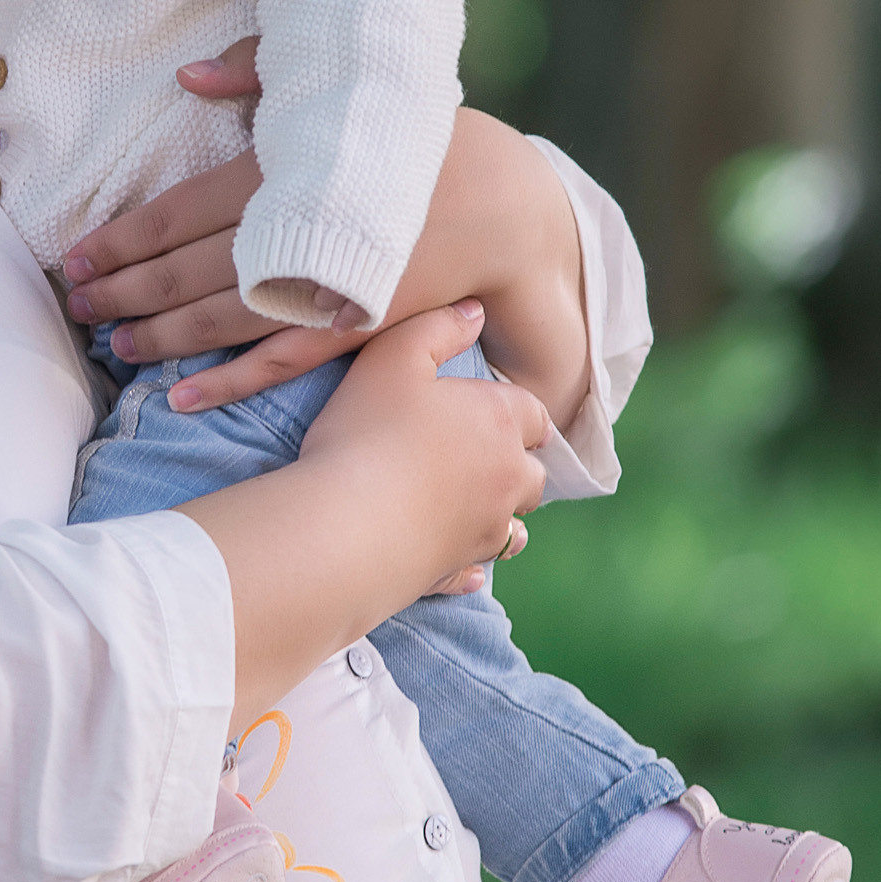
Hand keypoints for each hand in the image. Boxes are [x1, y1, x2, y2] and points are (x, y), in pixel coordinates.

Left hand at [62, 41, 589, 427]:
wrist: (502, 202)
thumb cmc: (414, 140)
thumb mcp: (339, 90)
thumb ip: (260, 74)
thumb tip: (188, 75)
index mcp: (281, 172)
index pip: (178, 211)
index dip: (122, 239)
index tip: (77, 258)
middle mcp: (294, 231)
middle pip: (186, 269)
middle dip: (125, 291)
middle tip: (75, 307)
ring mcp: (324, 286)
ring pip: (222, 320)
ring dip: (161, 338)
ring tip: (113, 346)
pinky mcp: (352, 327)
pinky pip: (278, 362)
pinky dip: (229, 384)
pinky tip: (184, 398)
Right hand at [300, 301, 549, 592]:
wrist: (345, 525)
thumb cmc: (367, 432)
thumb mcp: (393, 357)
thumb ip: (437, 327)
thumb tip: (474, 312)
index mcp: (500, 423)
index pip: (534, 414)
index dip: (516, 412)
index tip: (492, 413)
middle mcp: (507, 479)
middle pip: (533, 473)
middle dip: (514, 466)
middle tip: (477, 458)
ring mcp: (485, 530)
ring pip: (515, 528)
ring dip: (501, 516)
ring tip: (469, 507)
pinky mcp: (456, 569)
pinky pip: (476, 569)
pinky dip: (472, 563)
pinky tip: (460, 563)